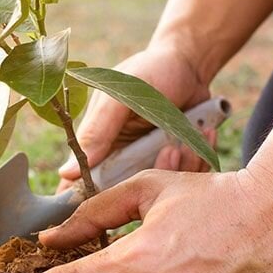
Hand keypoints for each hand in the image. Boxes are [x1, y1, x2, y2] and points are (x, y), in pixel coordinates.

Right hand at [57, 44, 213, 192]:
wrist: (189, 63)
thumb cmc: (149, 71)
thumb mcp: (119, 97)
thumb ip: (96, 131)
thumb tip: (66, 173)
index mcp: (98, 147)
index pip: (82, 187)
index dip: (90, 203)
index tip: (111, 209)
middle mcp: (123, 161)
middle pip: (131, 195)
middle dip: (153, 176)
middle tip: (170, 149)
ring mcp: (151, 164)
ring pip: (162, 188)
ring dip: (183, 164)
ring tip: (189, 135)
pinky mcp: (179, 164)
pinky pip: (188, 176)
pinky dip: (199, 158)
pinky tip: (206, 131)